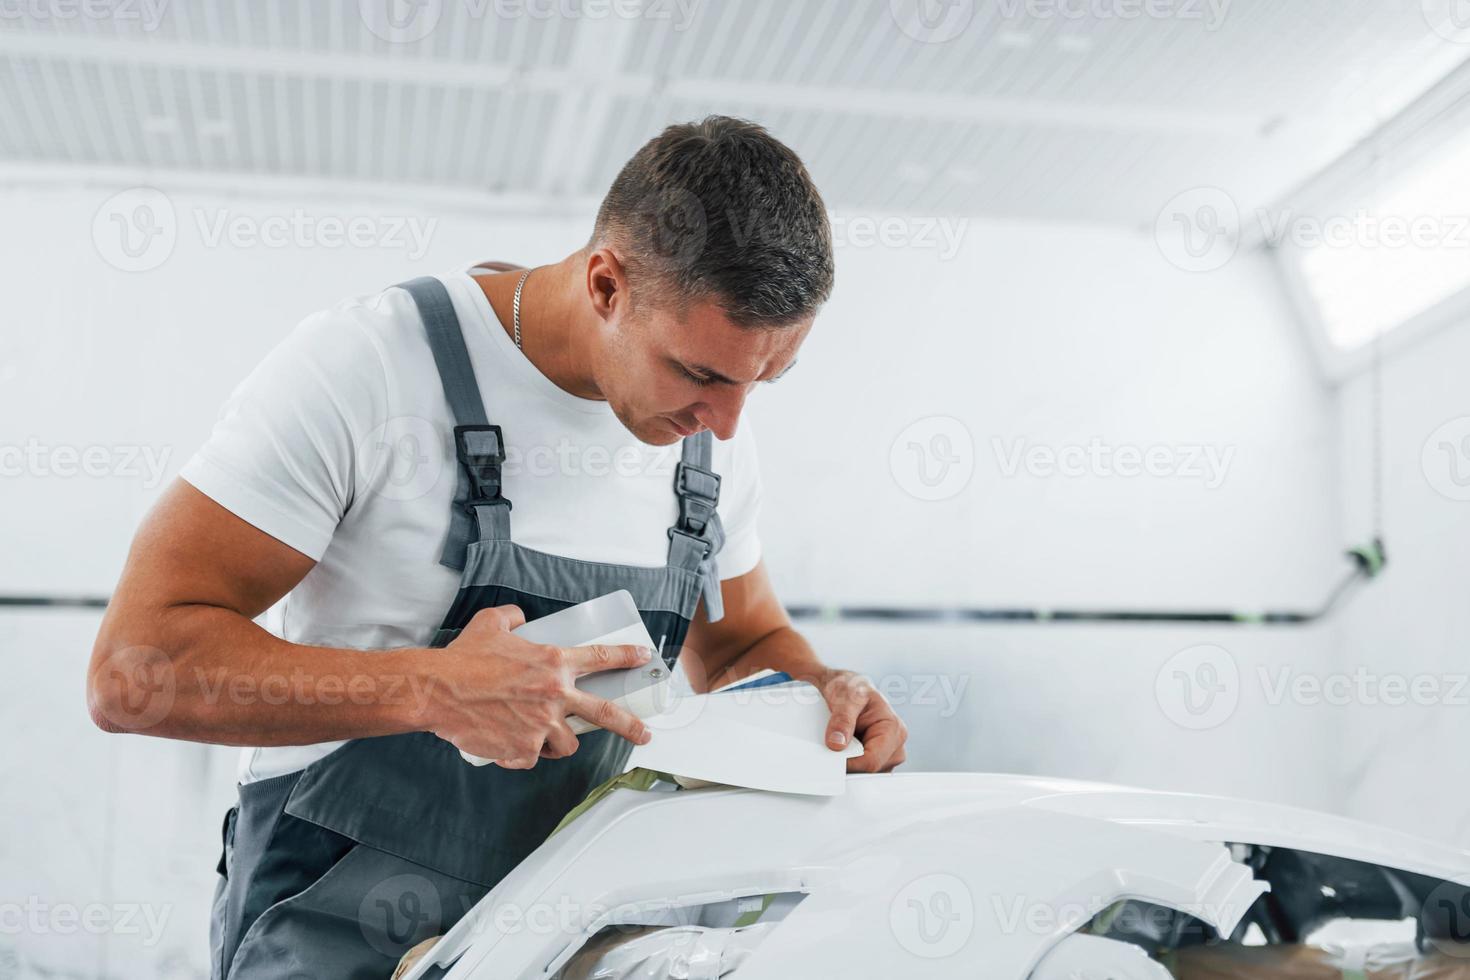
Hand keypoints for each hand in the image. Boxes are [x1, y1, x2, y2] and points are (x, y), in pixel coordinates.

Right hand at [426, 605, 653, 768]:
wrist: (437, 690)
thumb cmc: (463, 658)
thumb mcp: (491, 624)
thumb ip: (513, 617)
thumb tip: (521, 618)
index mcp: (553, 662)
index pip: (601, 657)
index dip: (626, 657)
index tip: (643, 658)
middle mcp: (554, 694)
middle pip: (606, 713)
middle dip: (630, 725)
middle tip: (644, 734)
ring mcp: (542, 725)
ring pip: (568, 742)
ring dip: (558, 741)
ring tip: (540, 733)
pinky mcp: (525, 750)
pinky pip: (534, 757)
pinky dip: (523, 753)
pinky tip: (507, 742)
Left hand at [812, 668, 907, 772]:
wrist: (847, 687)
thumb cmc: (851, 688)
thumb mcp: (845, 698)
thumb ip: (842, 720)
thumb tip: (837, 744)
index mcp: (894, 728)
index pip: (872, 761)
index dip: (849, 763)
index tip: (831, 757)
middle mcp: (896, 744)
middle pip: (871, 771)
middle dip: (850, 764)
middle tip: (833, 747)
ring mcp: (888, 753)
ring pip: (867, 774)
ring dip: (850, 764)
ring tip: (841, 743)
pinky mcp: (879, 759)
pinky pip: (864, 771)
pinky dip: (851, 764)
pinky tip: (844, 749)